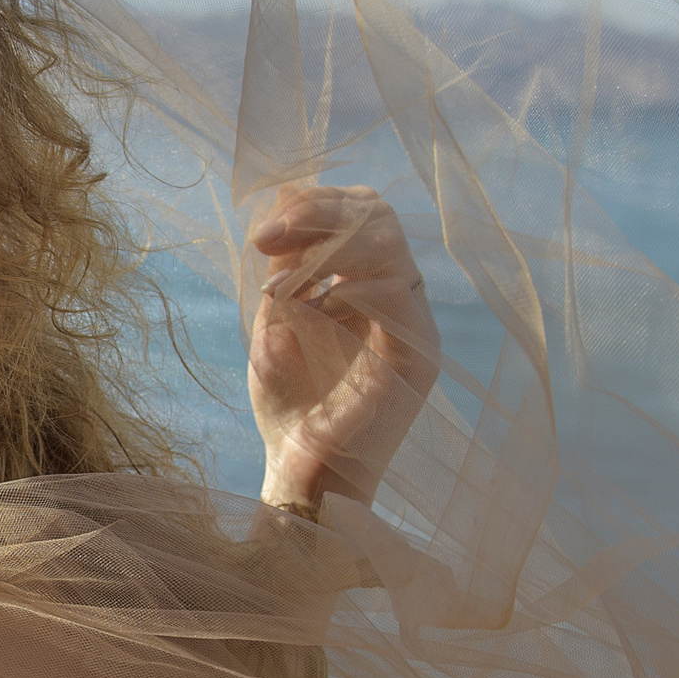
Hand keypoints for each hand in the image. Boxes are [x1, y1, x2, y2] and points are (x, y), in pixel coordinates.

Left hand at [245, 182, 439, 511]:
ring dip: (322, 244)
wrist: (301, 479)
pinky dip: (344, 281)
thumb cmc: (290, 412)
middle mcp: (400, 301)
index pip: (361, 213)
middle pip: (378, 214)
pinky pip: (395, 291)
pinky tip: (303, 302)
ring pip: (387, 240)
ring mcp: (413, 326)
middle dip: (317, 211)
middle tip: (266, 236)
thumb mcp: (276, 324)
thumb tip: (283, 198)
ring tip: (276, 282)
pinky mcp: (416, 356)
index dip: (313, 205)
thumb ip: (285, 268)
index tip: (262, 230)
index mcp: (371, 288)